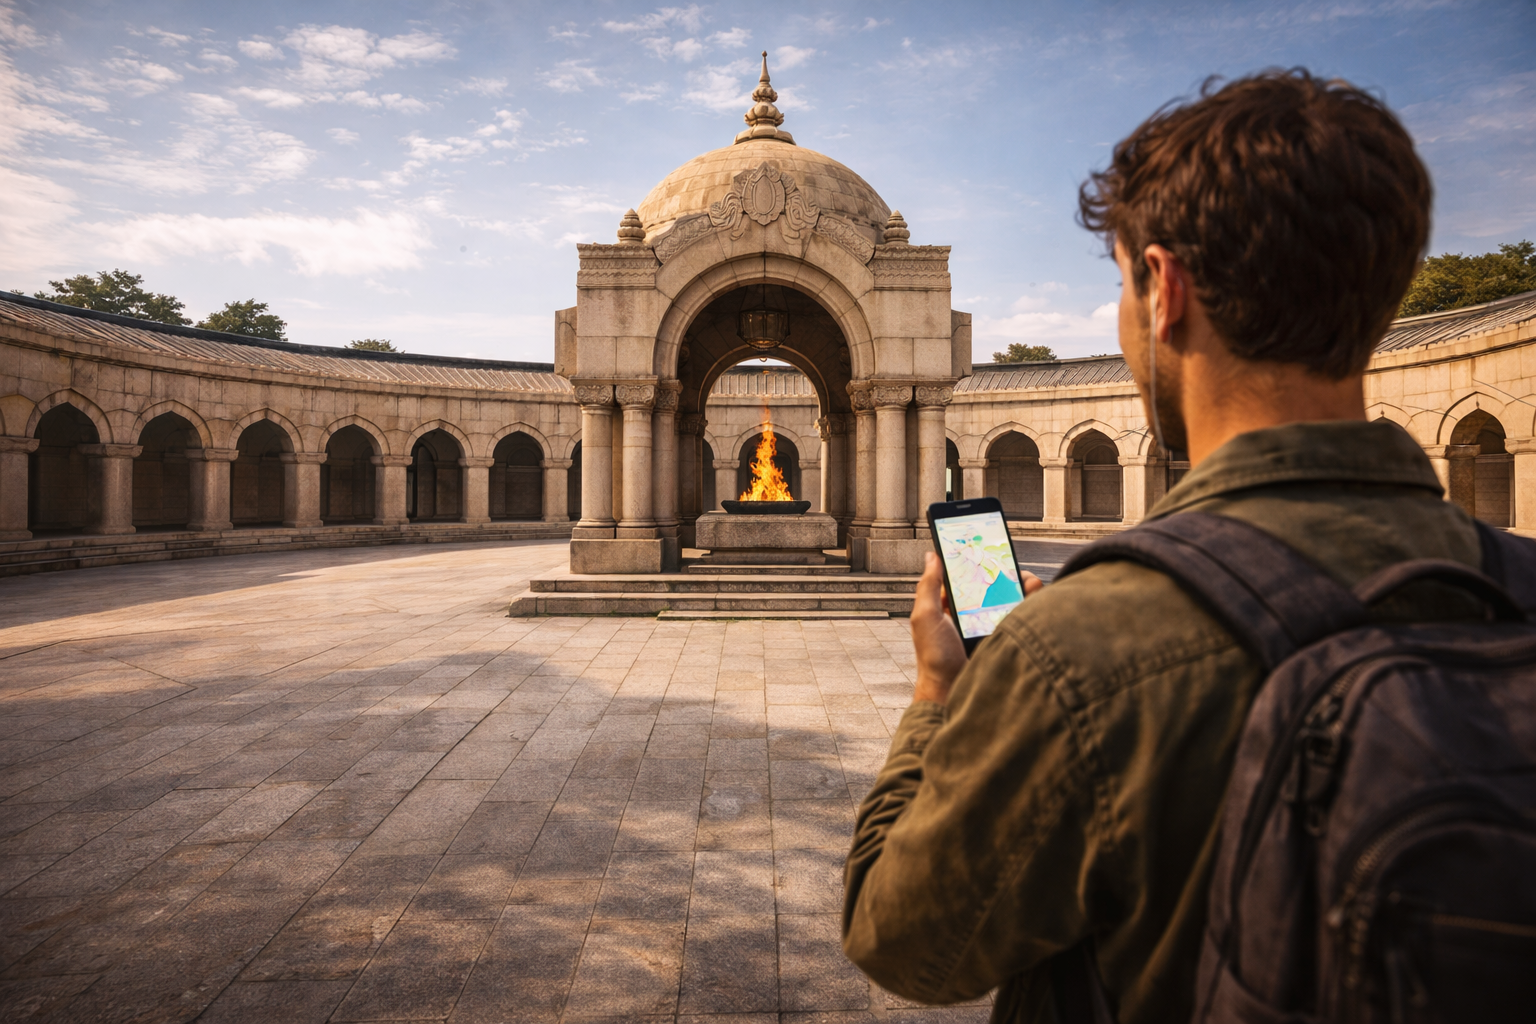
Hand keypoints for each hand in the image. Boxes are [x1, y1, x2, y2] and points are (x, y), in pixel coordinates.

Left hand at [910, 551, 1043, 705]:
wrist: (954, 693)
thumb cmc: (935, 658)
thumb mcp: (925, 616)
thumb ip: (928, 586)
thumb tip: (932, 556)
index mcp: (951, 606)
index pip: (967, 576)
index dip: (978, 563)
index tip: (989, 550)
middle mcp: (972, 614)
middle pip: (994, 584)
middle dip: (1007, 573)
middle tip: (1014, 569)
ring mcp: (991, 626)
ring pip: (1012, 599)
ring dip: (1023, 587)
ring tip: (1028, 585)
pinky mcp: (1006, 638)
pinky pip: (1021, 617)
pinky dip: (1030, 605)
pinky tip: (1032, 601)